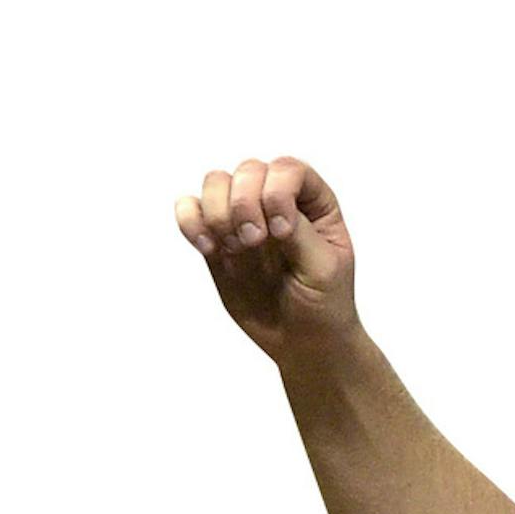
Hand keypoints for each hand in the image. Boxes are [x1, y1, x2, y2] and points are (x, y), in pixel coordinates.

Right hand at [173, 156, 359, 362]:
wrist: (304, 344)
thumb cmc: (325, 305)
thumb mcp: (324, 269)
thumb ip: (300, 232)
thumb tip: (270, 207)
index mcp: (311, 202)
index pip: (287, 169)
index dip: (277, 192)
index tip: (281, 232)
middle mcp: (275, 201)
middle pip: (247, 170)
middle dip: (244, 203)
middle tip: (253, 241)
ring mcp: (244, 218)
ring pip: (215, 183)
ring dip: (218, 211)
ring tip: (234, 248)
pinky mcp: (217, 241)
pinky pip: (190, 210)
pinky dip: (190, 221)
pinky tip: (207, 248)